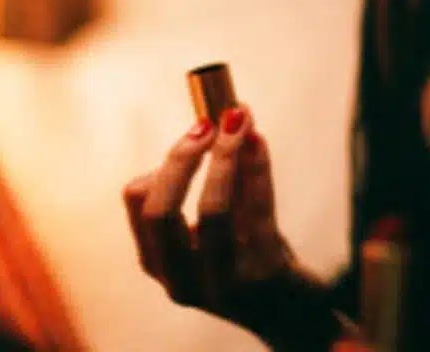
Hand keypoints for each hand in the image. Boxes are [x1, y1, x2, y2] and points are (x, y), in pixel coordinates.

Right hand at [124, 106, 336, 347]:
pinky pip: (257, 208)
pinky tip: (259, 139)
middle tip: (208, 121)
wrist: (290, 315)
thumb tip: (228, 113)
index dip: (165, 160)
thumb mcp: (219, 223)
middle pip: (161, 210)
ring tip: (240, 118)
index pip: (138, 201)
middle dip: (182, 157)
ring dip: (225, 155)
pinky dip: (257, 166)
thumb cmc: (247, 257)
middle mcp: (181, 279)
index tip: (197, 129)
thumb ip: (219, 176)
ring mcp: (222, 282)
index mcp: (160, 262)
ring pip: (212, 209)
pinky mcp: (263, 274)